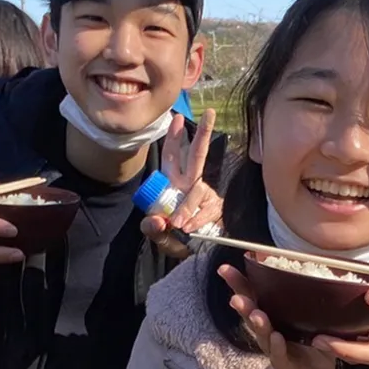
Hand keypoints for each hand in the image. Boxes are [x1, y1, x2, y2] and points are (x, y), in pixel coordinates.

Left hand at [145, 109, 222, 260]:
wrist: (191, 255)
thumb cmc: (174, 239)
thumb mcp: (158, 236)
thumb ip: (152, 228)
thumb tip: (157, 220)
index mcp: (173, 184)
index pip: (173, 157)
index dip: (174, 139)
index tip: (177, 119)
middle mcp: (190, 185)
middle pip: (198, 156)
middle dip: (203, 135)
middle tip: (211, 113)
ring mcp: (205, 195)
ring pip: (198, 190)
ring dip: (187, 206)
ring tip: (179, 224)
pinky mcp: (216, 207)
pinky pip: (208, 209)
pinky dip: (198, 219)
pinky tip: (190, 229)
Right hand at [220, 264, 336, 368]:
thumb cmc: (311, 345)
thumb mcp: (310, 318)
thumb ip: (310, 298)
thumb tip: (321, 267)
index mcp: (272, 315)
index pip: (252, 296)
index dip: (238, 283)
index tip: (225, 269)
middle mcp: (267, 331)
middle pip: (250, 314)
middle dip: (242, 303)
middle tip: (235, 295)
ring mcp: (274, 349)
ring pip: (262, 334)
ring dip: (258, 323)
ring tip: (256, 313)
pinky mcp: (285, 365)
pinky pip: (279, 355)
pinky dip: (277, 346)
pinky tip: (276, 337)